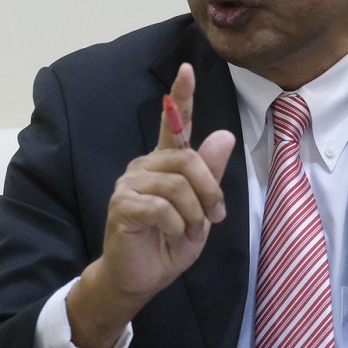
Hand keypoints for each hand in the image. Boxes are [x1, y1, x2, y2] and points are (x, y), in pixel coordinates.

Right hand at [66, 63, 235, 347]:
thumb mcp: (202, 208)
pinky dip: (177, 225)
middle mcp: (144, 166)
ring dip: (194, 213)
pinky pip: (162, 207)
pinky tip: (172, 234)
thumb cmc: (169, 241)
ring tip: (190, 230)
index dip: (181, 95)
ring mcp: (129, 183)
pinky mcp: (122, 205)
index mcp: (164, 163)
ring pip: (177, 185)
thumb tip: (224, 134)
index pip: (173, 122)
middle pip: (187, 159)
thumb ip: (210, 174)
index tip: (187, 69)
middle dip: (209, 190)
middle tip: (215, 216)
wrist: (141, 277)